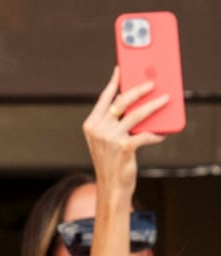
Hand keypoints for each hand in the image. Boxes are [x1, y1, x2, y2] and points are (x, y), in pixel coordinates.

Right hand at [83, 68, 166, 196]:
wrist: (111, 185)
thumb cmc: (111, 161)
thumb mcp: (106, 140)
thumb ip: (114, 123)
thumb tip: (136, 105)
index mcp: (91, 124)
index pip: (104, 98)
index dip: (114, 82)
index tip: (120, 69)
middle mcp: (98, 129)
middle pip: (121, 102)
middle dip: (139, 90)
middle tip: (152, 84)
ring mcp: (110, 138)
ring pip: (136, 115)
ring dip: (154, 105)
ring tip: (165, 99)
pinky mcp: (124, 147)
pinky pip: (145, 134)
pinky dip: (156, 134)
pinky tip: (162, 134)